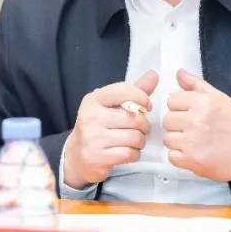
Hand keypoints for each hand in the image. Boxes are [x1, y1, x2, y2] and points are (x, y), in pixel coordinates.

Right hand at [63, 70, 157, 189]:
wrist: (77, 156)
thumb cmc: (99, 127)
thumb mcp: (111, 106)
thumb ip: (133, 91)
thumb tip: (154, 74)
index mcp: (93, 100)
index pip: (123, 90)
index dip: (142, 98)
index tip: (146, 107)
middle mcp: (91, 116)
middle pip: (133, 118)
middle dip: (144, 125)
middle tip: (140, 129)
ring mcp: (92, 138)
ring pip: (134, 137)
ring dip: (141, 141)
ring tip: (135, 141)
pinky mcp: (97, 157)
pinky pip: (129, 153)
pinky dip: (135, 154)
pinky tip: (130, 152)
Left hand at [162, 69, 230, 181]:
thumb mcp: (220, 97)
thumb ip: (196, 85)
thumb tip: (179, 73)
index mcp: (202, 102)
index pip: (171, 101)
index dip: (180, 108)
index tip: (191, 114)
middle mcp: (196, 120)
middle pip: (167, 120)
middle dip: (178, 125)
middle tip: (194, 129)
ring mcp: (193, 142)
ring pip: (167, 139)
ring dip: (178, 142)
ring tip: (195, 142)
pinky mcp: (193, 160)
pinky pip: (172, 157)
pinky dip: (181, 157)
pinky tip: (195, 153)